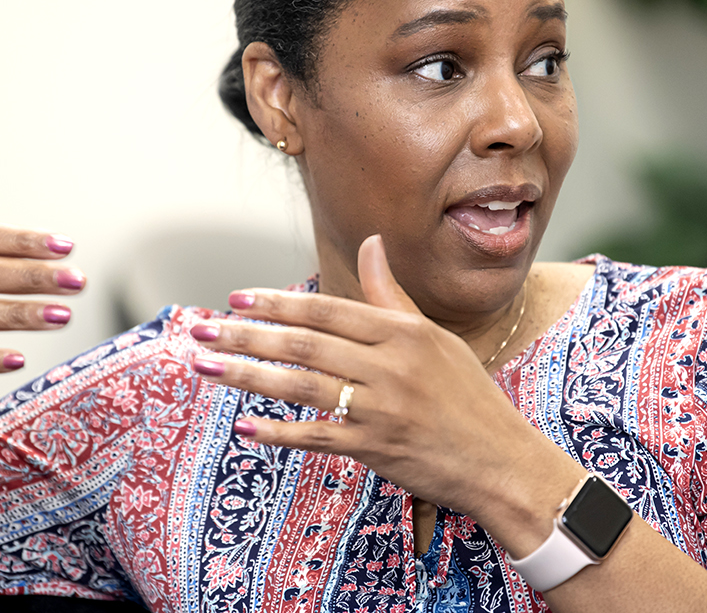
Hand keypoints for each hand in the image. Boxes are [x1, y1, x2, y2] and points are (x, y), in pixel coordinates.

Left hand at [188, 234, 577, 525]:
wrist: (504, 462)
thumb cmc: (469, 398)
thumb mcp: (436, 339)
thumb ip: (391, 297)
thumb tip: (371, 244)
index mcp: (404, 332)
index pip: (328, 309)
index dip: (278, 303)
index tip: (236, 299)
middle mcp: (392, 365)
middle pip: (305, 343)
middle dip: (247, 334)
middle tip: (202, 329)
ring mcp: (383, 408)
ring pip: (302, 385)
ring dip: (248, 375)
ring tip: (207, 365)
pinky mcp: (377, 448)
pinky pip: (317, 436)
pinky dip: (278, 432)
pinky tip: (245, 426)